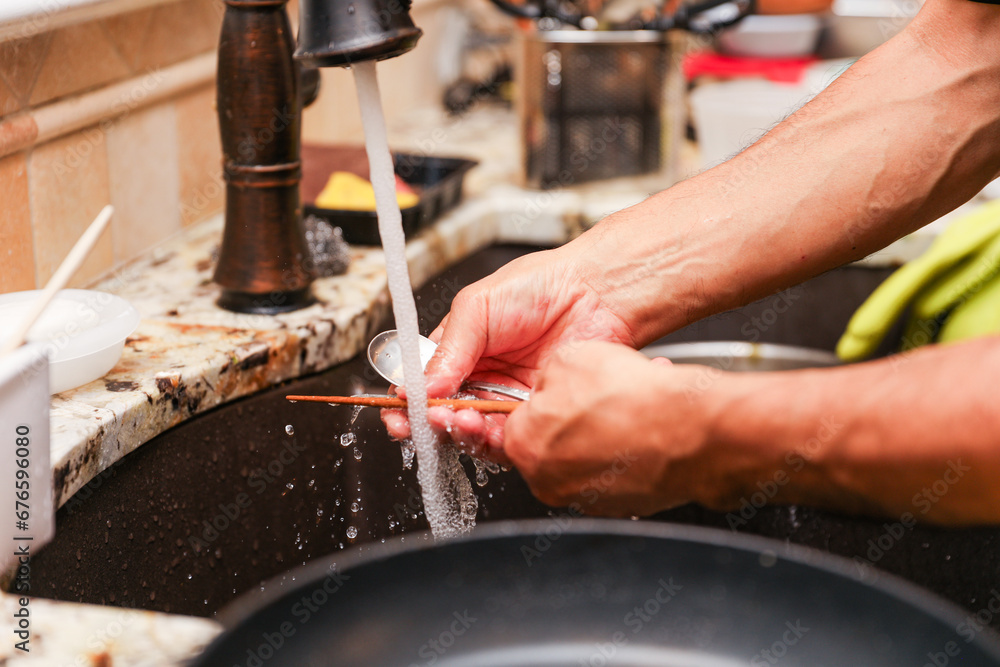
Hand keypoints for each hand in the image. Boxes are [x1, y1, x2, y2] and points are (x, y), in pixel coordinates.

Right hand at [381, 245, 638, 458]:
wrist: (595, 293)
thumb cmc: (539, 286)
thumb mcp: (477, 307)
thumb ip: (449, 349)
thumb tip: (419, 388)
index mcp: (459, 350)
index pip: (422, 384)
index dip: (407, 403)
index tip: (398, 414)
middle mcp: (480, 378)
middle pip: (442, 413)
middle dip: (429, 423)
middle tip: (427, 420)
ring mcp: (506, 398)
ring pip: (472, 429)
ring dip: (459, 430)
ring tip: (458, 418)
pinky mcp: (535, 414)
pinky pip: (507, 437)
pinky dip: (492, 437)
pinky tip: (485, 425)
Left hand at [503, 341, 718, 515]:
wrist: (691, 430)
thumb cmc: (632, 398)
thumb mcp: (569, 358)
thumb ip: (546, 378)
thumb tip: (548, 386)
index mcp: (525, 444)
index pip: (515, 420)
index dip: (542, 398)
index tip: (558, 391)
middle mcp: (548, 480)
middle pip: (548, 442)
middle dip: (571, 417)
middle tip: (596, 395)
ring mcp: (584, 498)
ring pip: (582, 457)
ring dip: (599, 432)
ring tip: (625, 405)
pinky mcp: (619, 505)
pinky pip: (612, 473)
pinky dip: (622, 451)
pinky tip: (640, 425)